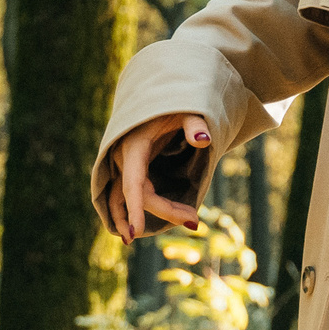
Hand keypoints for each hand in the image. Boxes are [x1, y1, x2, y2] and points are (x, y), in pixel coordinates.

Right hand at [107, 113, 209, 243]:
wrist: (157, 96)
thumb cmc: (173, 104)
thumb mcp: (187, 109)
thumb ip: (194, 124)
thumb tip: (204, 140)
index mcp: (134, 147)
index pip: (133, 184)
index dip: (134, 208)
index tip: (136, 233)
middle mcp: (124, 159)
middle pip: (139, 194)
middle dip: (165, 210)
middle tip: (195, 221)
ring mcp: (125, 164)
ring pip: (127, 198)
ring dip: (146, 216)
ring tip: (180, 226)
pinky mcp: (130, 167)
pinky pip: (126, 194)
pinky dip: (131, 210)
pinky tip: (140, 227)